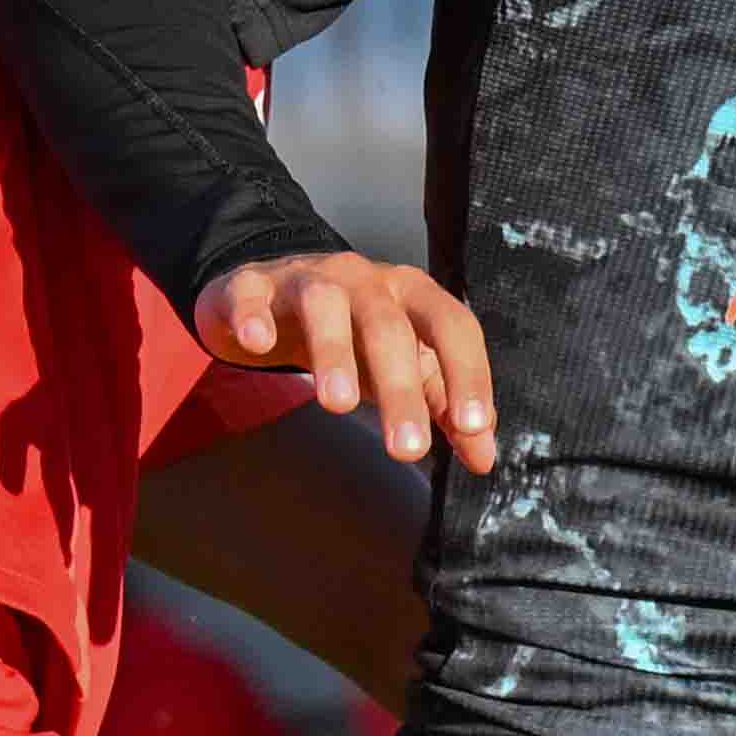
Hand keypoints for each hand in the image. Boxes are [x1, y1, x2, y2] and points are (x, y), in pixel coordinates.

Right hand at [198, 249, 496, 469]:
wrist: (277, 295)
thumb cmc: (353, 335)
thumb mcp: (403, 367)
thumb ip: (442, 407)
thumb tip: (483, 456)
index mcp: (412, 296)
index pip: (452, 327)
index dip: (467, 373)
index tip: (471, 426)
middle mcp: (366, 279)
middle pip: (389, 327)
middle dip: (400, 387)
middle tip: (405, 449)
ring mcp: (308, 278)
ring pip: (326, 306)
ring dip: (334, 352)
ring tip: (338, 405)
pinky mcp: (254, 286)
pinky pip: (252, 295)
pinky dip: (253, 316)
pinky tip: (257, 345)